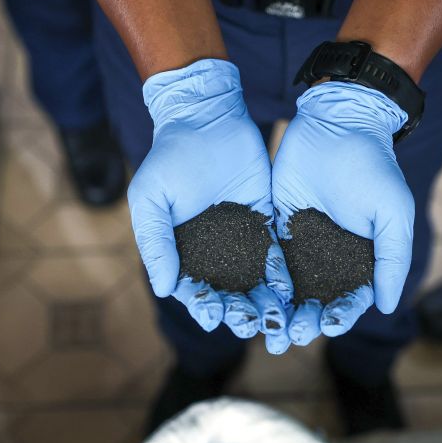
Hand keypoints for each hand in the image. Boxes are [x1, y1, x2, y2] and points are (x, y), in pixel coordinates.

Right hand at [128, 59, 290, 351]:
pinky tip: (289, 291)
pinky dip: (282, 276)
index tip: (213, 317)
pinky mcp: (266, 224)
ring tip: (275, 319)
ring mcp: (241, 241)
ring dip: (263, 303)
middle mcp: (213, 253)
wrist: (206, 118)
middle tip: (251, 324)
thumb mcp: (151, 199)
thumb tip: (164, 290)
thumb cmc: (169, 156)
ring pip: (253, 281)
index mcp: (182, 253)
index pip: (194, 290)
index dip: (203, 306)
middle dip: (239, 312)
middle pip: (227, 294)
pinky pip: (275, 256)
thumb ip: (156, 243)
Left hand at [272, 81, 413, 345]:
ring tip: (264, 327)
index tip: (326, 326)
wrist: (337, 123)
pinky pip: (264, 262)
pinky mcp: (274, 227)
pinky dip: (257, 283)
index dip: (339, 317)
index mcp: (361, 261)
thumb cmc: (373, 168)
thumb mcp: (393, 214)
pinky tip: (247, 296)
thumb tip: (386, 306)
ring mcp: (300, 245)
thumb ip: (392, 260)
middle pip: (314, 303)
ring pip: (286, 289)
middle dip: (301, 322)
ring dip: (276, 312)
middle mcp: (330, 259)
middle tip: (287, 336)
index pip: (349, 301)